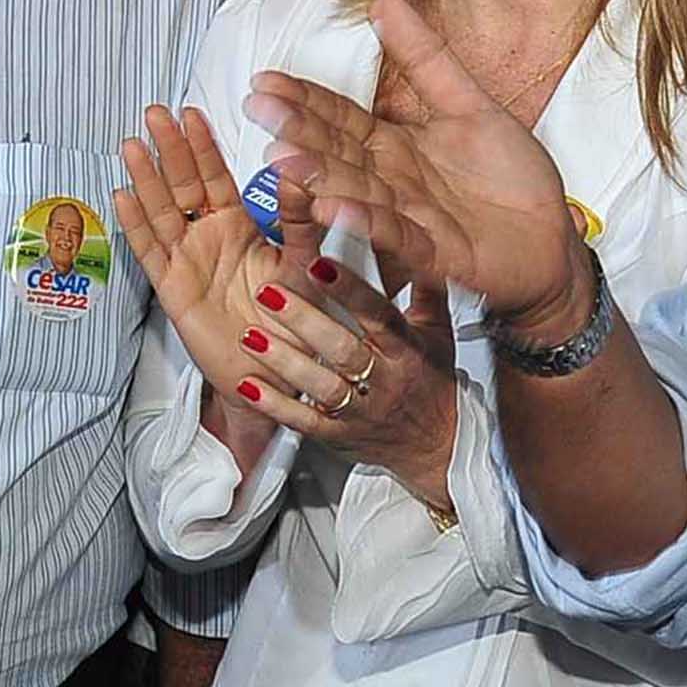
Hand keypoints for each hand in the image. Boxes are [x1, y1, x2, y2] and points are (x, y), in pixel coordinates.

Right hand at [113, 105, 314, 442]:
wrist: (279, 370)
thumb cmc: (294, 317)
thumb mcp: (305, 262)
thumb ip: (301, 218)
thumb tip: (300, 169)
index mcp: (238, 226)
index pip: (215, 177)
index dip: (201, 146)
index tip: (190, 113)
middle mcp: (208, 239)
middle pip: (182, 185)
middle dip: (168, 149)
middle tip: (154, 113)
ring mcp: (186, 262)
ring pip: (161, 212)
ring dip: (145, 178)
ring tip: (132, 144)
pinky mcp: (173, 290)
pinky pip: (150, 253)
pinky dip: (136, 225)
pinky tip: (122, 196)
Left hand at [225, 252, 460, 510]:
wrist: (436, 445)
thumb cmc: (432, 380)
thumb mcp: (437, 331)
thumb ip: (424, 287)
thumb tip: (415, 241)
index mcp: (407, 350)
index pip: (379, 316)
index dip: (350, 290)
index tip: (320, 265)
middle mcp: (385, 380)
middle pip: (343, 349)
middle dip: (304, 319)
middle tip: (269, 292)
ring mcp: (361, 411)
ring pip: (321, 387)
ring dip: (284, 361)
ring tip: (251, 336)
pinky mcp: (339, 435)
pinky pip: (305, 422)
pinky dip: (275, 405)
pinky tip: (249, 385)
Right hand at [246, 0, 587, 339]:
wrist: (553, 242)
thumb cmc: (511, 181)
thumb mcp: (468, 105)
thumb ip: (425, 58)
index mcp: (395, 147)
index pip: (340, 118)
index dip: (304, 99)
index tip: (265, 80)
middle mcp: (392, 182)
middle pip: (337, 152)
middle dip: (297, 130)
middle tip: (258, 109)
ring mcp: (410, 219)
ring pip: (357, 192)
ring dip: (319, 175)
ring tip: (283, 155)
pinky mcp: (436, 253)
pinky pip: (397, 234)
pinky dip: (367, 221)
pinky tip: (336, 205)